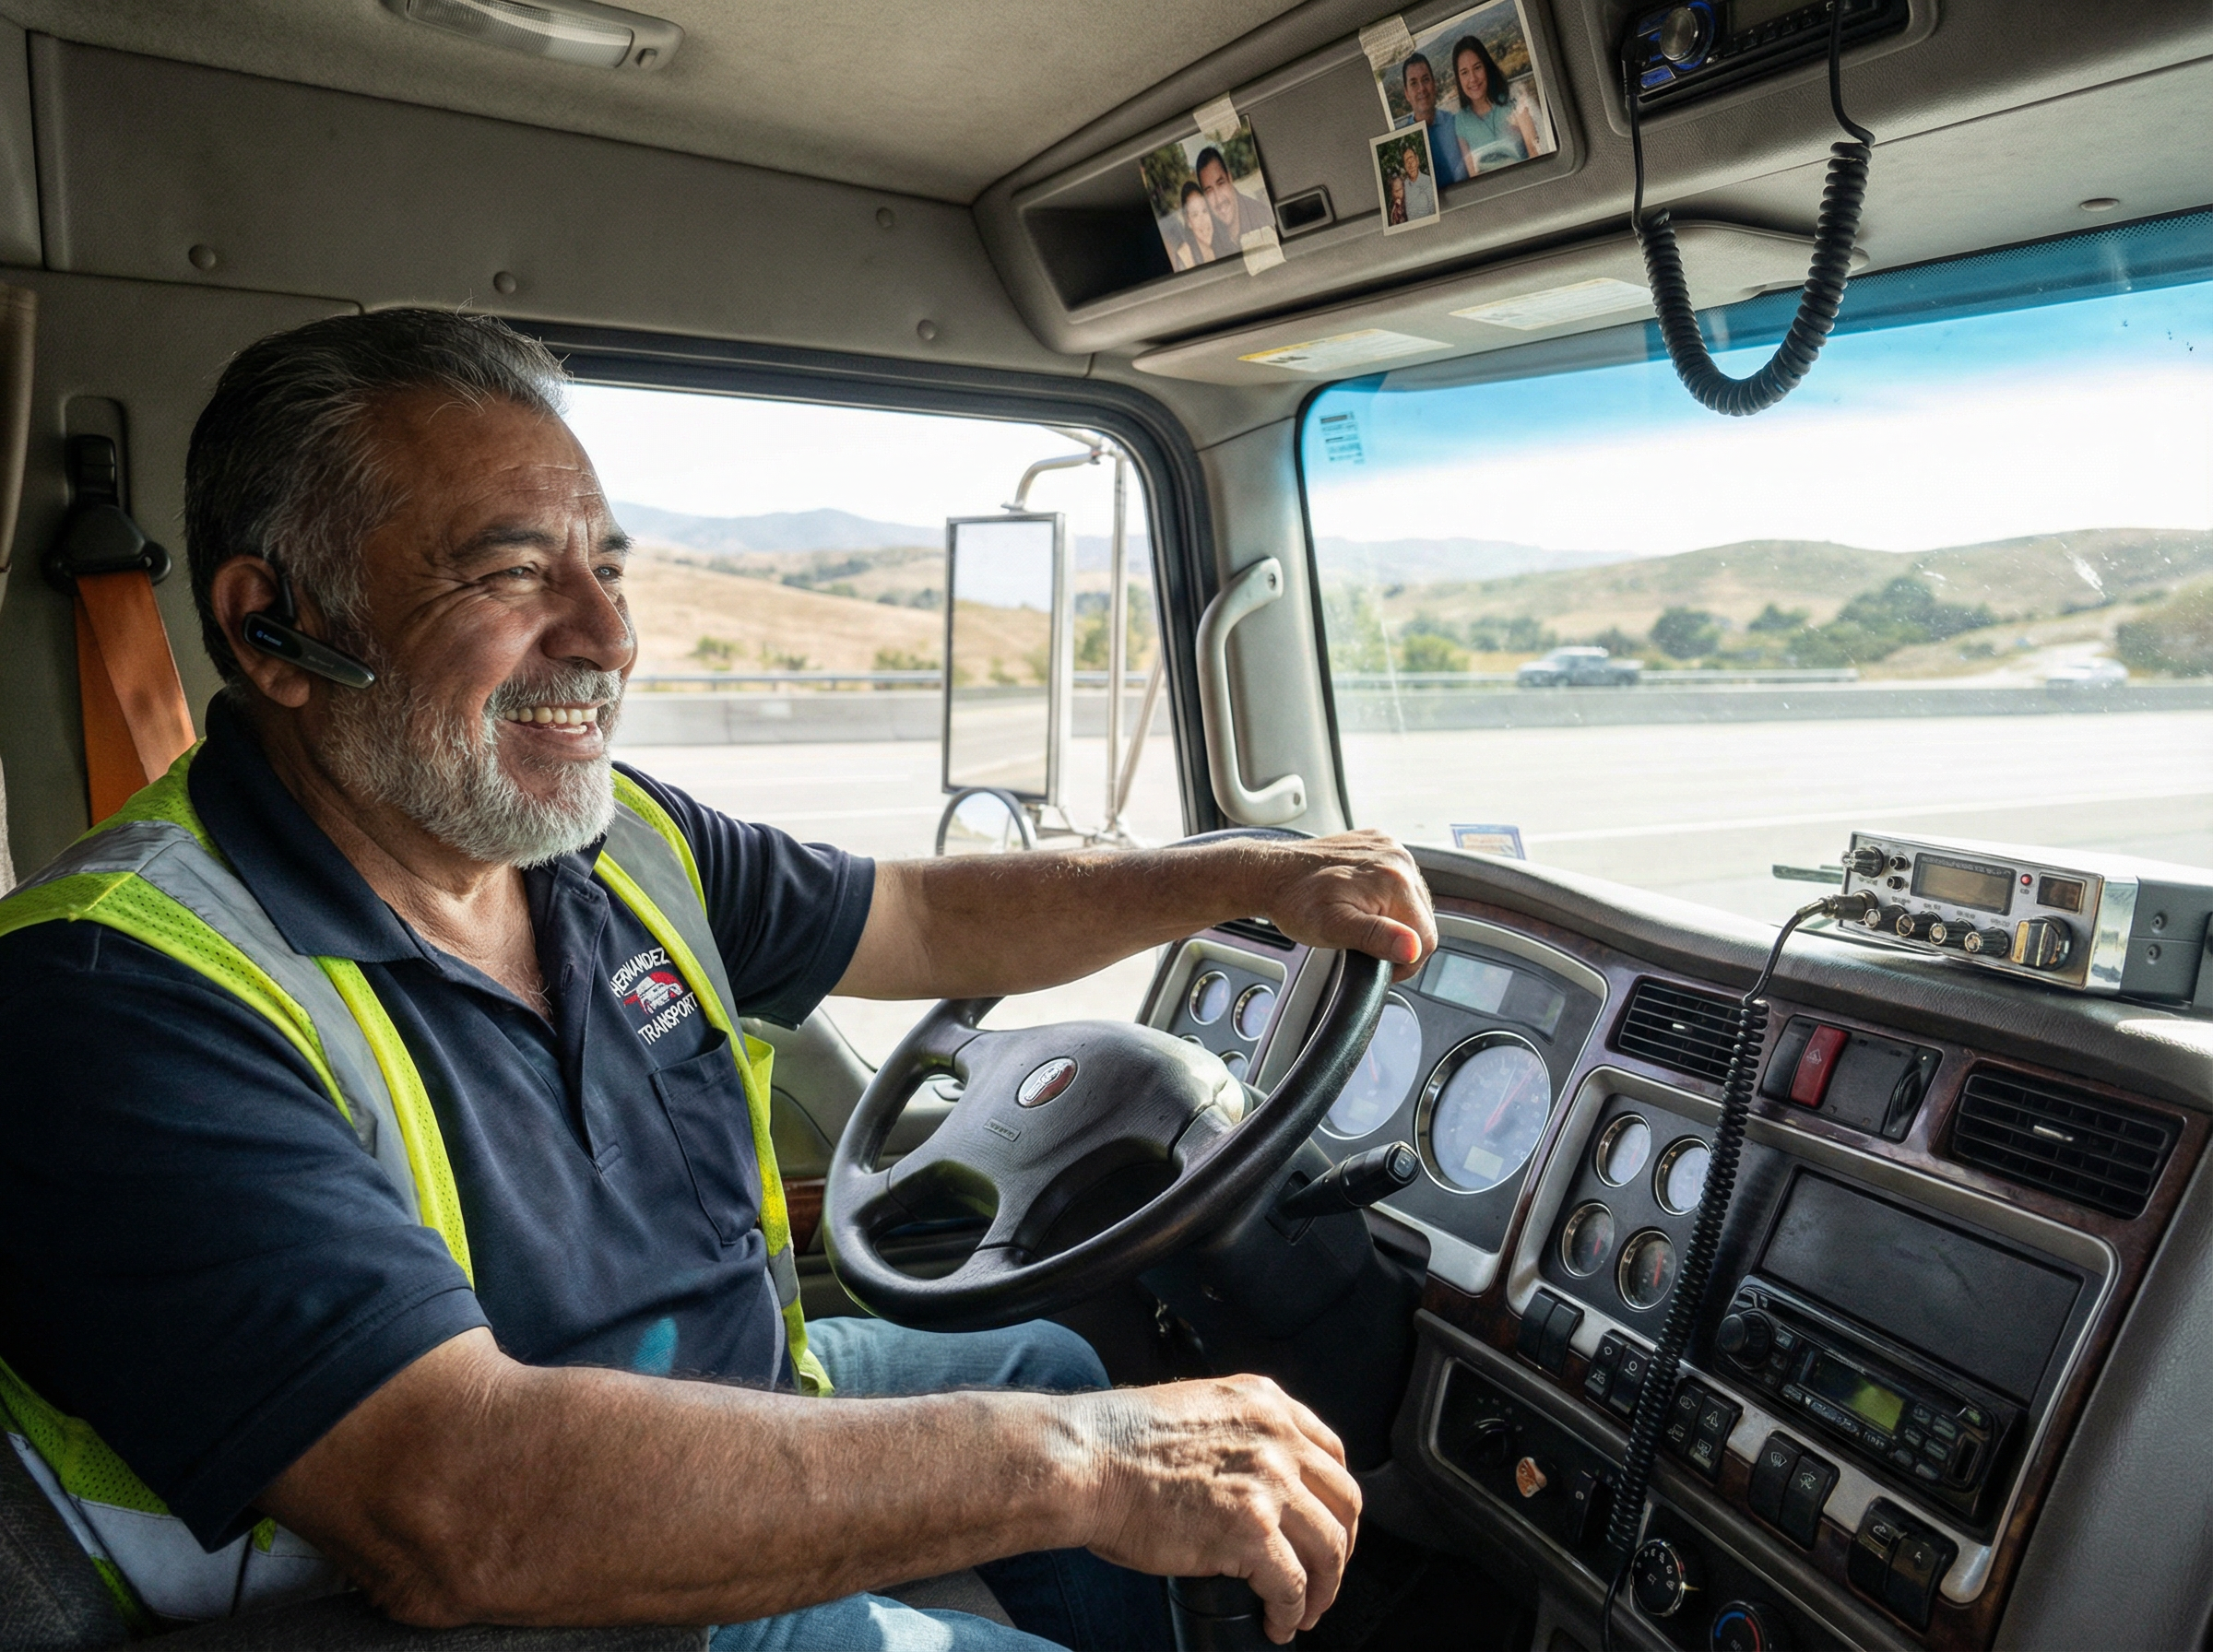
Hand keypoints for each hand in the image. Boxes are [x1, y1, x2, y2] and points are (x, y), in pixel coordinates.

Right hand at [1075, 1375, 1361, 1643]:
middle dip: (1340, 1546)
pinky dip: (1292, 1611)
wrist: (1085, 1462)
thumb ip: (1236, 1433)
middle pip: (1343, 1501)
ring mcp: (1268, 1481)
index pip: (1330, 1454)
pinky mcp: (1251, 1529)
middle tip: (1324, 1575)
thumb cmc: (1118, 1443)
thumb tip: (1251, 1478)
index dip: (1334, 1500)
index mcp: (1264, 1402)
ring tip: (1306, 1610)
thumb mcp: (1197, 1410)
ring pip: (1329, 1547)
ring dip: (1324, 1587)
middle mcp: (1275, 1436)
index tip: (1326, 1525)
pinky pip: (1292, 1584)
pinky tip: (1278, 1622)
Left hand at [1255, 830, 1436, 980]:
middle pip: (1422, 919)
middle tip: (1363, 942)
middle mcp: (1398, 857)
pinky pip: (1399, 880)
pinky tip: (1361, 900)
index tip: (1378, 964)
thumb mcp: (1332, 928)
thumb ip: (1375, 937)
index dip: (1404, 962)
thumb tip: (1411, 946)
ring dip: (1392, 917)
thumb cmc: (1295, 902)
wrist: (1271, 872)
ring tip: (1359, 920)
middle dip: (1397, 938)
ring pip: (1413, 901)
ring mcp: (1390, 847)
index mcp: (1395, 878)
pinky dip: (1385, 896)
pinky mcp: (1381, 843)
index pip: (1425, 938)